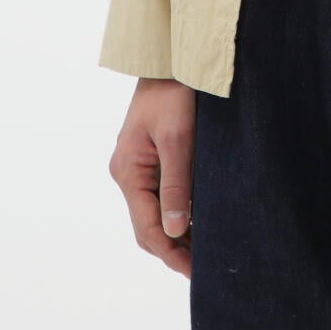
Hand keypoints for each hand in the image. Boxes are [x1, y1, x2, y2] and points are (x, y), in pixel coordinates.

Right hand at [108, 78, 196, 276]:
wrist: (169, 58)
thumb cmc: (174, 94)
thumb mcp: (178, 139)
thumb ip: (176, 185)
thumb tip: (175, 232)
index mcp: (128, 172)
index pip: (147, 227)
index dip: (171, 253)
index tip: (195, 271)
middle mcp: (127, 173)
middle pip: (147, 225)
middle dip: (172, 248)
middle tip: (203, 268)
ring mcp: (136, 167)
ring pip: (153, 213)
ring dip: (175, 233)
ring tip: (204, 251)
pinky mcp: (148, 159)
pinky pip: (159, 195)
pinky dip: (176, 213)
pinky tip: (196, 221)